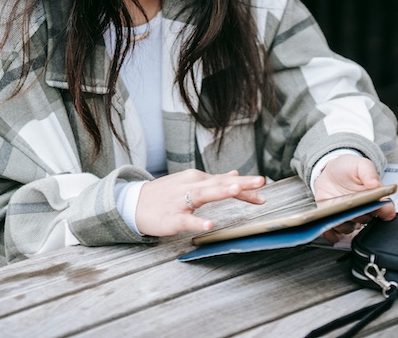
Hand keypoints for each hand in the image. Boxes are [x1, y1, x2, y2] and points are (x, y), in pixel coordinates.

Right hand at [135, 169, 265, 235]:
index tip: (263, 189)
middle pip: (219, 183)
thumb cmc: (165, 194)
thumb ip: (215, 181)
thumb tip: (236, 173)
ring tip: (236, 190)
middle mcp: (191, 186)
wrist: (133, 203)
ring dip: (221, 191)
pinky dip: (198, 221)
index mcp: (197, 179)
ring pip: (203, 194)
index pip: (225, 181)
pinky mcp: (171, 218)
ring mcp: (181, 201)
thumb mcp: (191, 183)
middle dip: (240, 183)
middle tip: (260, 182)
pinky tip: (210, 224)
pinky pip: (187, 220)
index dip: (245, 185)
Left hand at [314, 154, 395, 242]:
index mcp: (374, 198)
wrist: (329, 171)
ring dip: (344, 224)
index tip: (378, 207)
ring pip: (350, 228)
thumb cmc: (348, 168)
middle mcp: (363, 211)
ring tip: (337, 216)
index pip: (386, 209)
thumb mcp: (360, 164)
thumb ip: (368, 172)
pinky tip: (326, 226)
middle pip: (366, 220)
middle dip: (360, 215)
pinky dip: (331, 233)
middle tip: (353, 208)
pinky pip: (334, 234)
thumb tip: (375, 184)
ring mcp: (349, 217)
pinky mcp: (334, 221)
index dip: (384, 211)